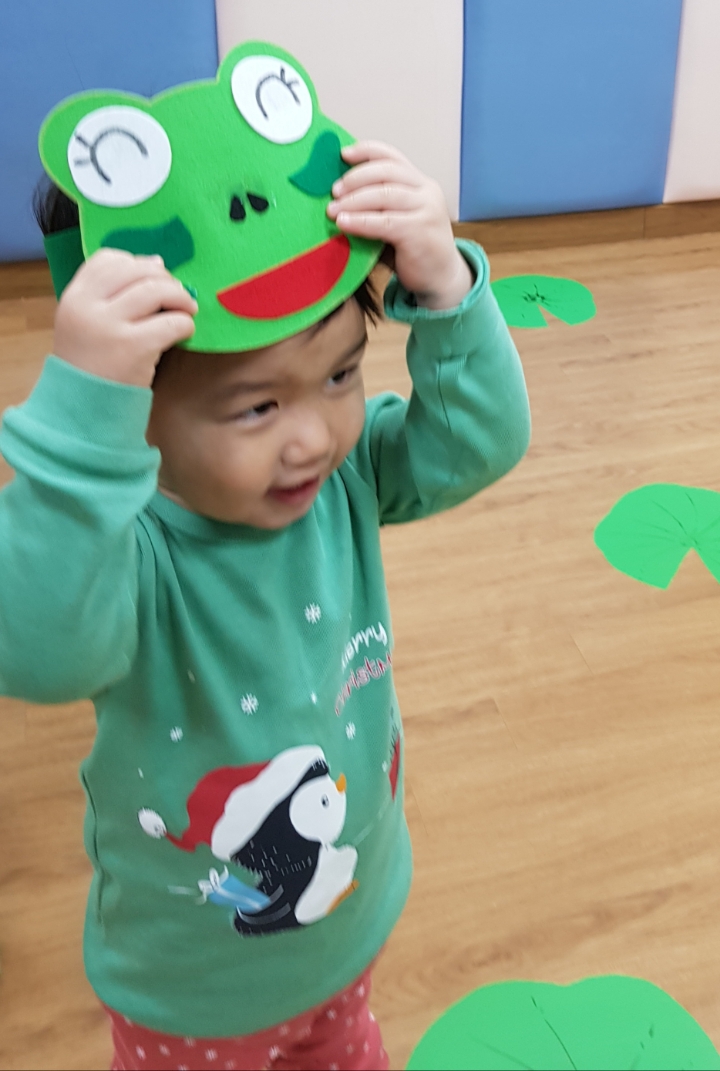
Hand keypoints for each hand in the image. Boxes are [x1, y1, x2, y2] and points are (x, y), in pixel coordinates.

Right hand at [54, 248, 196, 387]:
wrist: (84, 410)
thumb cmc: (92, 365)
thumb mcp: (86, 323)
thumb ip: (112, 294)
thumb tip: (157, 262)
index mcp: (74, 297)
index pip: (107, 259)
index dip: (136, 263)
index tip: (152, 278)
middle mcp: (88, 306)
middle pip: (136, 271)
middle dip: (164, 278)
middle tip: (178, 295)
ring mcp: (110, 326)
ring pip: (156, 290)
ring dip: (180, 298)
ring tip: (187, 310)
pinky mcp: (134, 347)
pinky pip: (171, 323)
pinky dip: (185, 324)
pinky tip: (184, 333)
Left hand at [327, 141, 472, 309]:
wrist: (442, 279)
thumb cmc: (415, 250)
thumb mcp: (400, 219)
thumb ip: (380, 205)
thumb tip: (340, 197)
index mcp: (421, 183)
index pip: (392, 157)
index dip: (366, 151)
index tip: (342, 154)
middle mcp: (427, 191)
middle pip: (385, 172)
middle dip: (355, 179)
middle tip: (333, 191)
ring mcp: (426, 210)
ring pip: (384, 195)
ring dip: (353, 200)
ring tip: (332, 210)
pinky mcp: (420, 232)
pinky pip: (384, 222)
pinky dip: (360, 221)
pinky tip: (343, 223)